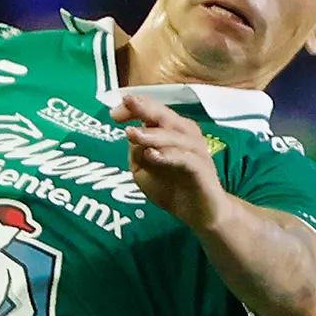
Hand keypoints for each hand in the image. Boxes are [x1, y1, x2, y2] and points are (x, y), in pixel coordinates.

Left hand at [120, 98, 231, 230]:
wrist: (201, 213)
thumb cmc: (174, 188)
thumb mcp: (144, 172)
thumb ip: (136, 154)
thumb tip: (131, 136)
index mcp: (172, 130)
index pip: (152, 111)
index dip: (134, 108)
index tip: (114, 114)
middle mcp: (185, 134)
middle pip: (164, 115)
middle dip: (143, 108)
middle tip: (127, 102)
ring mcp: (195, 150)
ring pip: (173, 135)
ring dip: (151, 134)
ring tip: (131, 134)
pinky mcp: (201, 169)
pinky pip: (184, 158)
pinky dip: (168, 155)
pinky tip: (152, 155)